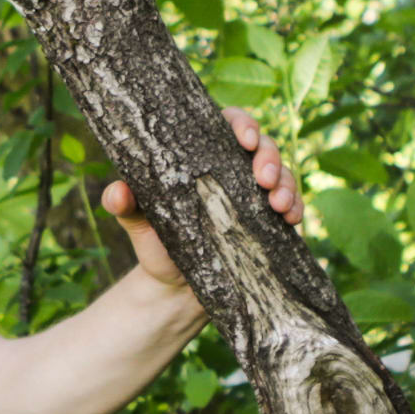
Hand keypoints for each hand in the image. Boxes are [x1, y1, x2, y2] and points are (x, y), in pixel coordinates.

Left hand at [109, 108, 303, 289]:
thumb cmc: (156, 245)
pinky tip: (291, 219)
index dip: (241, 122)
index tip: (242, 138)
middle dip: (269, 156)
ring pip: (282, 172)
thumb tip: (117, 192)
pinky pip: (292, 204)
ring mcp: (254, 195)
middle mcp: (233, 170)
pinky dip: (296, 207)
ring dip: (286, 182)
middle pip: (263, 144)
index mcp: (203, 157)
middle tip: (262, 179)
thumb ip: (126, 205)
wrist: (176, 291)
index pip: (226, 125)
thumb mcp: (137, 224)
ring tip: (278, 204)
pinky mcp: (269, 222)